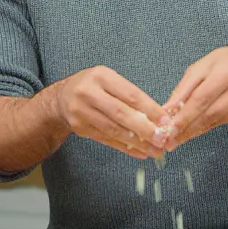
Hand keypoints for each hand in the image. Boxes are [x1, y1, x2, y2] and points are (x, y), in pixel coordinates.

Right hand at [51, 65, 168, 158]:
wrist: (61, 98)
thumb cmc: (94, 87)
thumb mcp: (109, 80)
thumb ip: (129, 95)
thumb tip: (158, 117)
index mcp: (101, 76)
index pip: (130, 94)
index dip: (150, 109)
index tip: (166, 121)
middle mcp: (88, 92)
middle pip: (121, 113)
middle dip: (145, 128)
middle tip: (162, 139)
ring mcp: (81, 111)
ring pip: (114, 129)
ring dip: (137, 142)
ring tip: (155, 150)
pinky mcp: (79, 128)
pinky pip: (106, 139)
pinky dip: (125, 147)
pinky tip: (140, 152)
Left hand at [161, 46, 227, 149]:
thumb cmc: (225, 63)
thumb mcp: (202, 66)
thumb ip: (185, 88)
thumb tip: (168, 109)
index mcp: (225, 73)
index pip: (201, 98)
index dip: (185, 115)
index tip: (169, 128)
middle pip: (209, 113)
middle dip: (187, 128)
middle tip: (169, 139)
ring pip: (214, 121)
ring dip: (194, 131)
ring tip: (176, 139)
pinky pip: (221, 121)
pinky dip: (205, 126)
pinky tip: (193, 130)